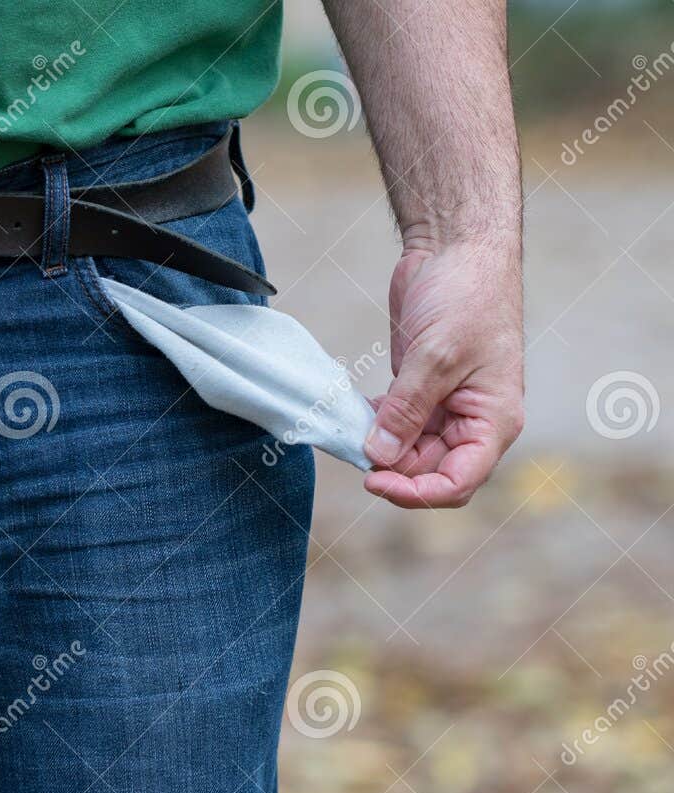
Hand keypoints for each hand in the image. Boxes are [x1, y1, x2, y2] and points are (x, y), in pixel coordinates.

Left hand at [362, 236, 524, 508]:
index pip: (457, 482)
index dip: (415, 493)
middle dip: (390, 467)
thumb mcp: (435, 356)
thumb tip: (379, 457)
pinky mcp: (420, 390)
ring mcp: (446, 407)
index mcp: (493, 421)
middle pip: (427, 471)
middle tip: (353, 446)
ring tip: (350, 427)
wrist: (457, 248)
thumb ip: (407, 410)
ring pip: (408, 451)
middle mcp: (473, 421)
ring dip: (378, 447)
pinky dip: (373, 425)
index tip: (373, 479)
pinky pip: (396, 425)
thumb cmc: (466, 295)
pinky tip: (355, 413)